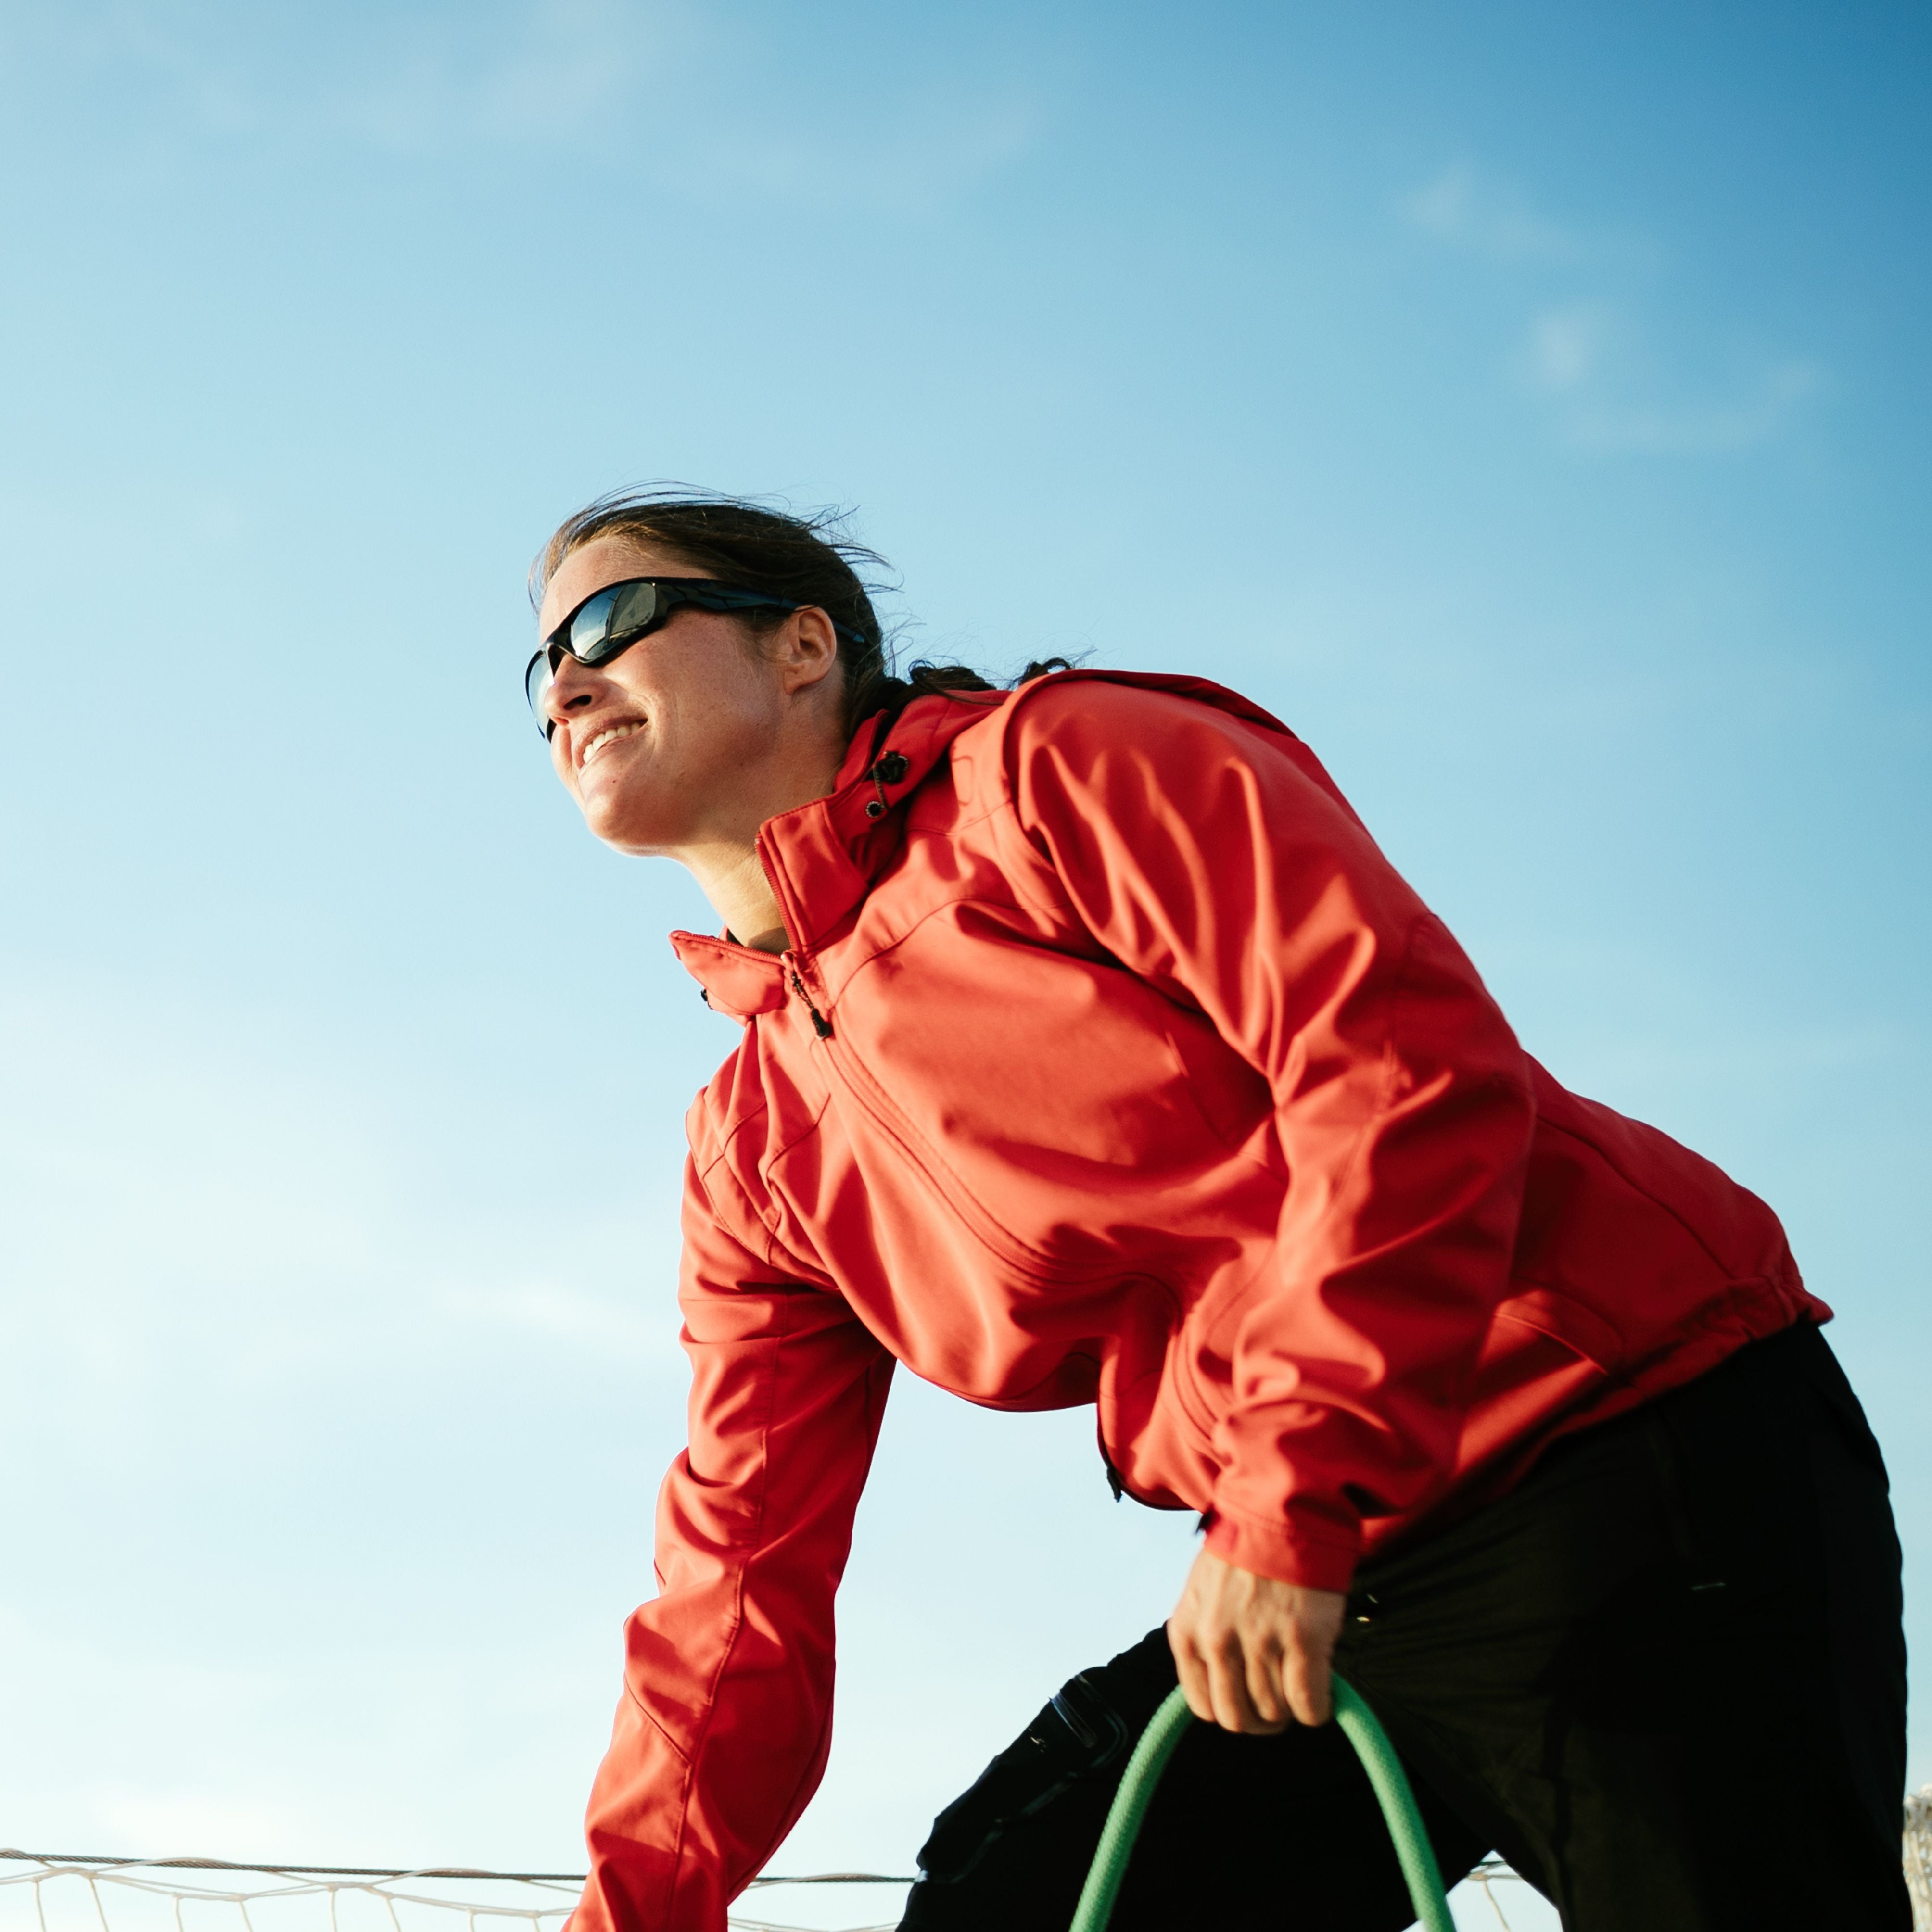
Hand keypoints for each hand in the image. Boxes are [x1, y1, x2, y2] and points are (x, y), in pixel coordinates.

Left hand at [1167, 1547, 1345, 1732]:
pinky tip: (1322, 1688)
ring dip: (1290, 1706)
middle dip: (1263, 1719)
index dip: (1233, 1710)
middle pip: (1239, 1719)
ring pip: (1276, 1712)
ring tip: (1299, 1678)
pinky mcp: (1302, 1639)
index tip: (1250, 1703)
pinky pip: (1308, 1704)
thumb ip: (1205, 1641)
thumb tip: (1225, 1689)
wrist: (1281, 1513)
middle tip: (1280, 1701)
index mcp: (1187, 1631)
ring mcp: (1260, 1641)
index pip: (1203, 1708)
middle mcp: (1217, 1641)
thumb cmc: (1244, 1553)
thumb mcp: (1202, 1595)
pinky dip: (1317, 1708)